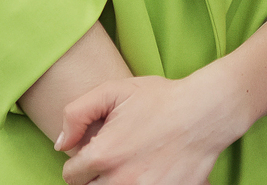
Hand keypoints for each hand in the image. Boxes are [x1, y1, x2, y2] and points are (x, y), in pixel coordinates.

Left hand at [56, 71, 248, 183]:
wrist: (205, 112)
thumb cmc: (160, 99)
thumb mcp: (114, 90)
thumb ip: (76, 113)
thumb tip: (61, 145)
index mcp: (103, 155)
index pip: (70, 176)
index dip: (80, 163)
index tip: (94, 154)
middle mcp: (119, 181)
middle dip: (95, 177)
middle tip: (113, 161)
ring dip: (115, 183)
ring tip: (129, 168)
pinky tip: (149, 173)